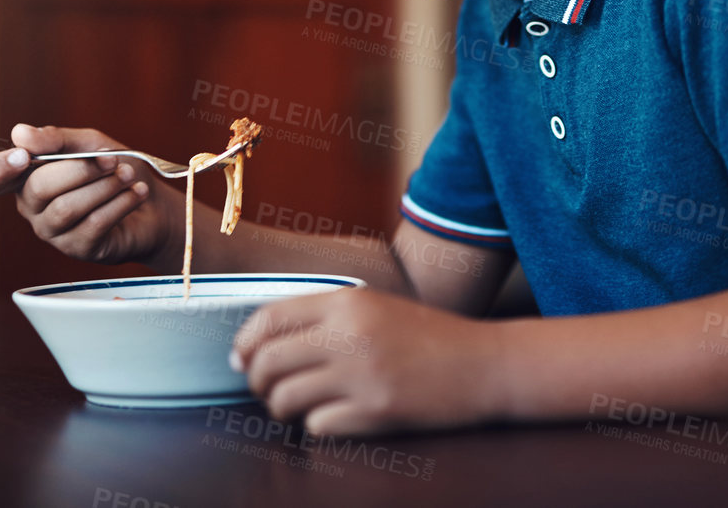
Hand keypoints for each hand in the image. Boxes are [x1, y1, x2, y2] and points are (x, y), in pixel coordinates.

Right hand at [0, 124, 179, 265]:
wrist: (154, 203)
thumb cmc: (115, 168)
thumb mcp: (88, 143)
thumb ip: (55, 138)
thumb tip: (19, 134)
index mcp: (26, 177)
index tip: (23, 156)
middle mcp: (32, 207)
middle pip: (38, 189)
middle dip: (80, 169)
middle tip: (112, 160)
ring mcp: (52, 232)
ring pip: (66, 208)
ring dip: (104, 187)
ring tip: (128, 175)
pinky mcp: (78, 249)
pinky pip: (93, 225)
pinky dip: (120, 203)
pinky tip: (136, 192)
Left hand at [230, 287, 505, 434]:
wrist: (485, 364)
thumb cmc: (427, 337)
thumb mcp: (375, 307)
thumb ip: (323, 317)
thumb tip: (259, 346)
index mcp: (346, 300)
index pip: (268, 318)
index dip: (245, 343)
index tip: (242, 360)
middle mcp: (349, 333)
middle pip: (268, 362)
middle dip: (258, 382)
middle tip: (268, 391)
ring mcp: (362, 374)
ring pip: (285, 398)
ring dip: (283, 409)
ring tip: (299, 408)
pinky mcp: (376, 411)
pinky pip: (317, 426)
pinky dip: (319, 426)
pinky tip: (338, 418)